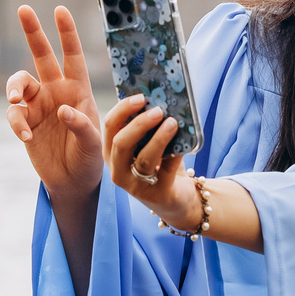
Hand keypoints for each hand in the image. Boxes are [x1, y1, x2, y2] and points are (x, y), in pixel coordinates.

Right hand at [6, 6, 102, 211]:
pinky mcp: (24, 123)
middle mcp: (56, 91)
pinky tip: (26, 137)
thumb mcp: (93, 142)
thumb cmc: (90, 158)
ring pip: (19, 82)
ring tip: (14, 100)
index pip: (73, 55)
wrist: (73, 181)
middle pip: (41, 55)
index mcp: (78, 89)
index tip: (60, 10)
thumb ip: (81, 124)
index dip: (67, 33)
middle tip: (24, 8)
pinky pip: (14, 115)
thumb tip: (62, 110)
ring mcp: (38, 105)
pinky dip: (16, 123)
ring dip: (13, 86)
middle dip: (33, 31)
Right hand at [106, 94, 204, 233]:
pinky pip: (167, 170)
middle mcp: (118, 169)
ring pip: (143, 159)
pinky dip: (176, 154)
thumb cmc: (160, 165)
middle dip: (139, 124)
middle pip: (120, 143)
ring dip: (159, 138)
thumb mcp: (149, 145)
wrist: (176, 199)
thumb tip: (161, 98)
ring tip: (172, 123)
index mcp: (112, 152)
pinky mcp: (158, 194)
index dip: (122, 109)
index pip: (109, 126)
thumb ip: (150, 126)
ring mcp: (135, 185)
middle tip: (158, 110)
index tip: (141, 97)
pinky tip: (185, 144)